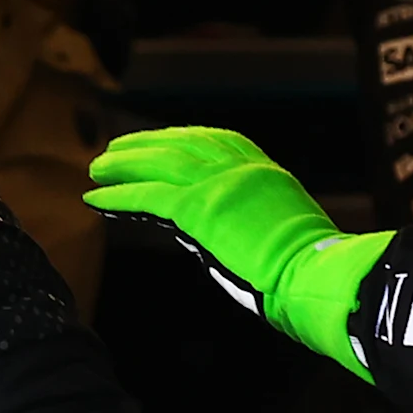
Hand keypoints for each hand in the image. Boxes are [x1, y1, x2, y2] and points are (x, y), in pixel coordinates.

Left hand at [85, 128, 388, 378]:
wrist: (317, 273)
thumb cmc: (308, 268)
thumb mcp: (279, 227)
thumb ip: (245, 218)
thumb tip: (206, 227)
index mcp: (266, 173)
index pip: (219, 141)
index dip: (184, 138)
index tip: (161, 140)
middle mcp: (242, 169)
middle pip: (184, 145)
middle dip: (148, 144)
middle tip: (117, 149)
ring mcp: (220, 185)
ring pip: (160, 164)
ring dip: (124, 165)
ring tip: (97, 168)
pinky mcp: (197, 209)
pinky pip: (147, 197)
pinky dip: (118, 196)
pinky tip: (95, 198)